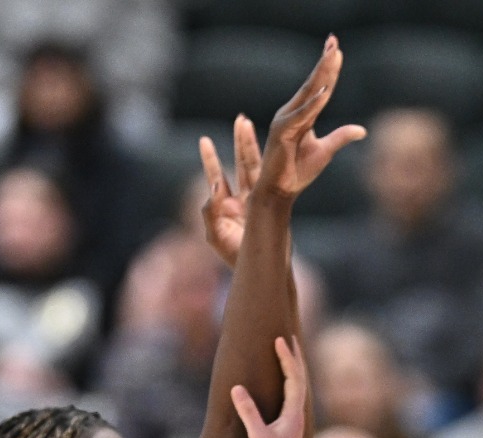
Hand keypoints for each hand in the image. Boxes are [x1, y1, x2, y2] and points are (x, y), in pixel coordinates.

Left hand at [199, 114, 261, 267]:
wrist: (261, 272)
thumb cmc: (237, 259)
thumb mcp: (216, 237)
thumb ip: (209, 213)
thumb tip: (215, 188)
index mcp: (229, 207)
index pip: (218, 178)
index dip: (211, 159)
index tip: (204, 140)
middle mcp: (245, 200)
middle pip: (242, 165)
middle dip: (241, 143)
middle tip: (241, 120)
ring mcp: (261, 202)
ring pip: (256, 168)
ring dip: (252, 147)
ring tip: (249, 124)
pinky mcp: (275, 205)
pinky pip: (272, 181)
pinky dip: (273, 165)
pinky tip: (278, 149)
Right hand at [230, 336, 308, 437]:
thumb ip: (248, 413)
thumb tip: (237, 388)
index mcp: (293, 416)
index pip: (294, 378)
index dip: (287, 357)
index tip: (279, 338)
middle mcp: (295, 418)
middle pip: (299, 380)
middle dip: (293, 358)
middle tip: (287, 337)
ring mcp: (290, 426)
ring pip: (294, 391)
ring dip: (290, 371)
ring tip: (284, 356)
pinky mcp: (282, 433)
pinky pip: (285, 402)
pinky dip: (282, 388)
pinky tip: (274, 389)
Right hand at [253, 36, 365, 201]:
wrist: (280, 191)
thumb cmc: (297, 171)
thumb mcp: (325, 151)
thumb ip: (341, 137)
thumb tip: (362, 130)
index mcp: (302, 115)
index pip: (319, 87)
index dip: (328, 68)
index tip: (336, 47)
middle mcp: (292, 113)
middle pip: (314, 84)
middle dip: (324, 62)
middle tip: (334, 41)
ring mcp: (285, 120)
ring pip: (309, 94)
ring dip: (321, 74)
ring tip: (332, 56)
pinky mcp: (282, 132)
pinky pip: (302, 115)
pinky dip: (314, 103)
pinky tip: (325, 91)